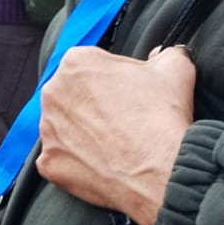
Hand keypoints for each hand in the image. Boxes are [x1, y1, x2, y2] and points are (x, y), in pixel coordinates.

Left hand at [37, 46, 196, 224]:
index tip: (128, 92)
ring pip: (64, 127)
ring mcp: (47, 131)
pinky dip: (77, 162)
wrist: (160, 171)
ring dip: (83, 132)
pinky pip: (60, 159)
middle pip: (72, 94)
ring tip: (114, 143)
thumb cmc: (162, 117)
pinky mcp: (49, 163)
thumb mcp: (175, 69)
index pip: (91, 64)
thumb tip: (162, 55)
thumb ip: (166, 53)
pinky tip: (102, 163)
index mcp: (76, 62)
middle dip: (93, 103)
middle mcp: (53, 92)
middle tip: (122, 118)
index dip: (113, 78)